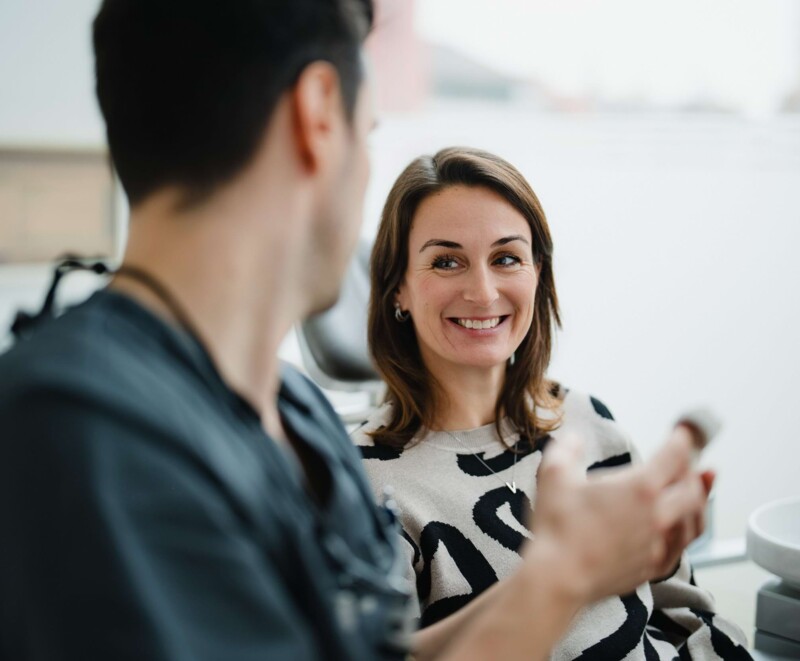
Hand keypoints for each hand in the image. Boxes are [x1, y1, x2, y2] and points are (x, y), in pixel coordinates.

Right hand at [527, 430, 707, 602]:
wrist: (558, 577)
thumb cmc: (557, 528)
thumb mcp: (553, 474)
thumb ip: (566, 448)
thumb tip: (575, 438)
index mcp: (639, 488)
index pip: (675, 456)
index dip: (684, 439)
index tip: (685, 431)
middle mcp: (657, 515)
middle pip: (693, 486)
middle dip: (692, 469)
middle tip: (687, 460)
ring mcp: (659, 543)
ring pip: (695, 518)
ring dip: (699, 499)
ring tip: (696, 489)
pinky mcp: (654, 566)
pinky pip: (684, 545)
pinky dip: (688, 528)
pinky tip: (681, 524)